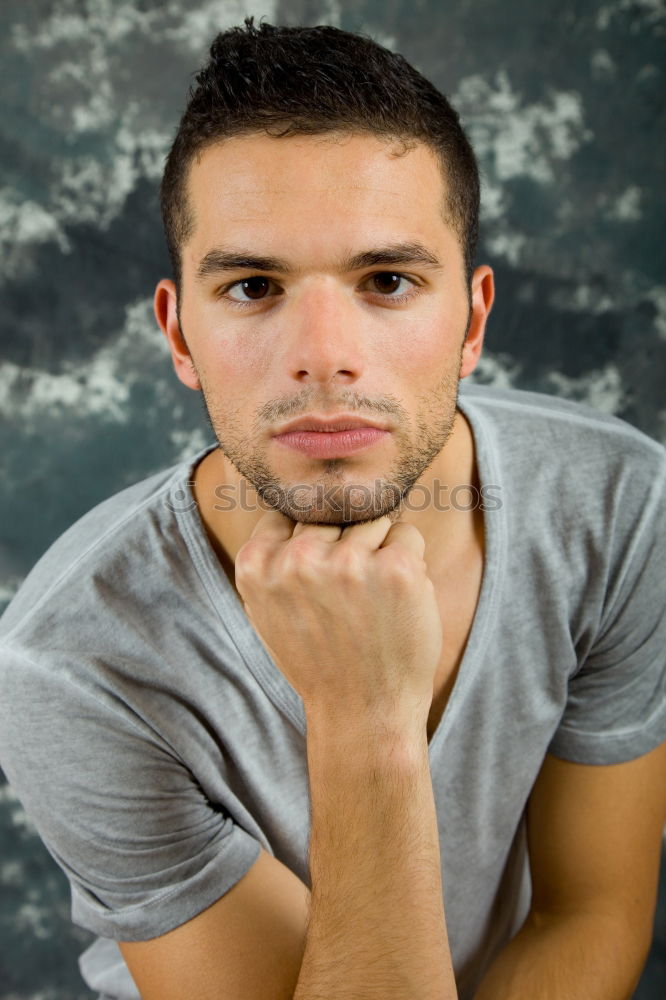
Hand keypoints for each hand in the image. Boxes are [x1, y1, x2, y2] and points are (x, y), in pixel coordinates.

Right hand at [234, 511, 442, 724]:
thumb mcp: (269, 608)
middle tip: (348, 597)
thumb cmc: (319, 657)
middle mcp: (298, 559)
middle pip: (333, 511)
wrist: (362, 712)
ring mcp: (348, 562)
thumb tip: (293, 492)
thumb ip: (272, 555)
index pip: (292, 510)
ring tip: (371, 600)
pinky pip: (407, 533)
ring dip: (379, 550)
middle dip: (346, 543)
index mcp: (257, 564)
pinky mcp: (396, 568)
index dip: (314, 540)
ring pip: (373, 518)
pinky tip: (395, 600)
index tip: (320, 577)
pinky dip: (409, 559)